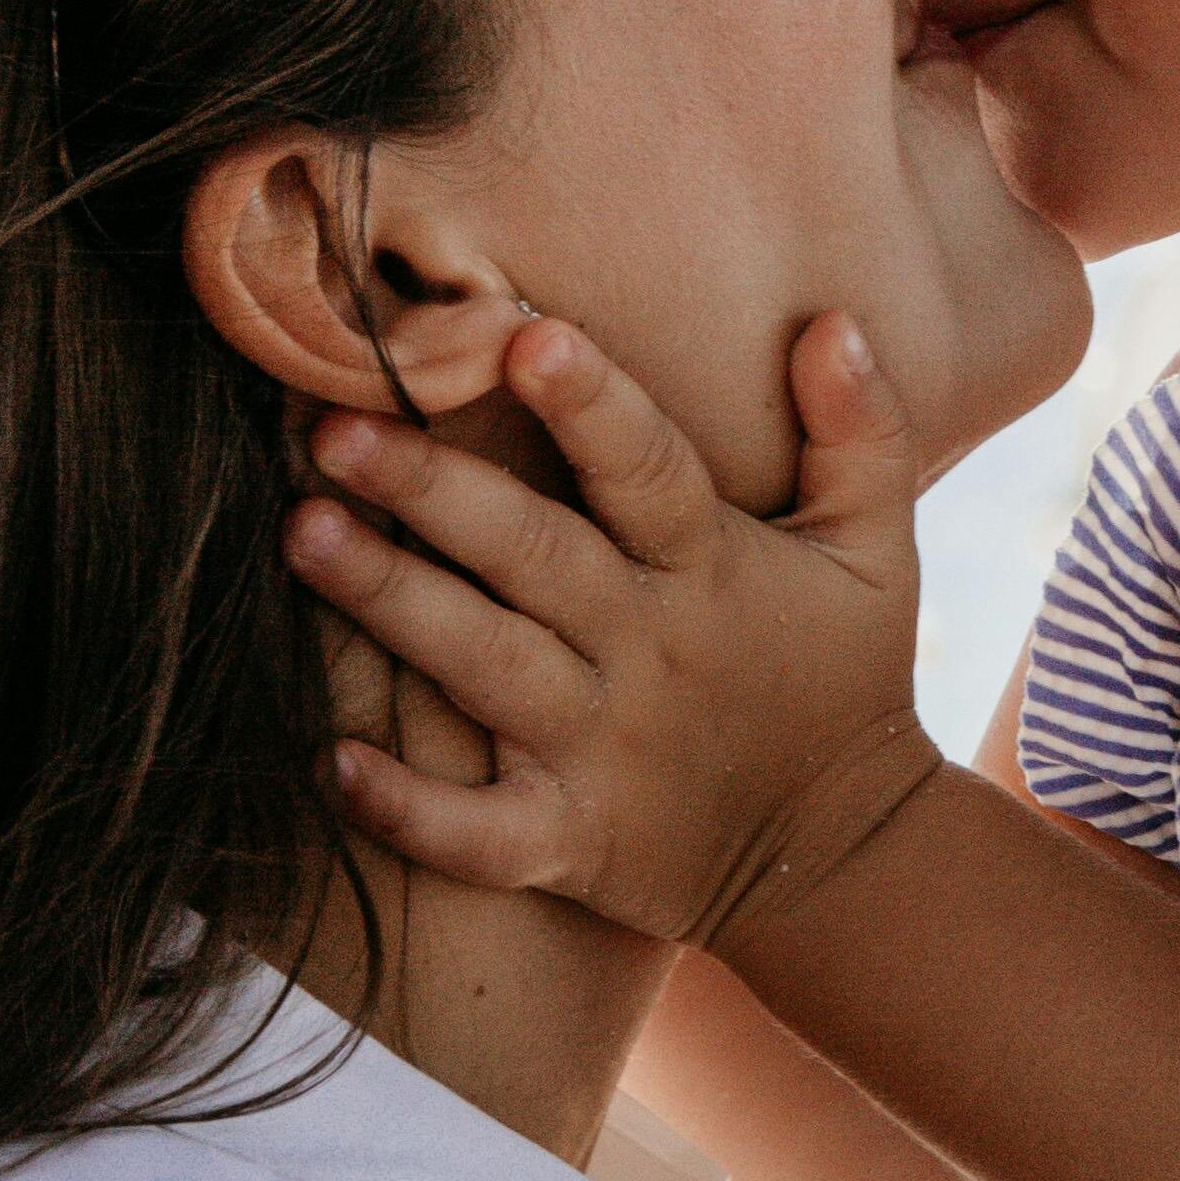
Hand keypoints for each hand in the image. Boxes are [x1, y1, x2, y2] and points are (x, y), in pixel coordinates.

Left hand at [283, 311, 943, 948]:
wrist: (840, 858)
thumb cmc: (845, 675)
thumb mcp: (879, 548)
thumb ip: (859, 431)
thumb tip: (832, 322)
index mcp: (714, 569)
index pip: (651, 471)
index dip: (594, 406)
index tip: (527, 336)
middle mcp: (649, 651)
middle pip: (534, 558)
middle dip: (436, 491)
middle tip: (337, 429)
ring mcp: (601, 751)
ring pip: (483, 668)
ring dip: (391, 603)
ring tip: (300, 533)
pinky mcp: (566, 840)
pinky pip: (475, 834)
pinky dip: (405, 808)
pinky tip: (327, 759)